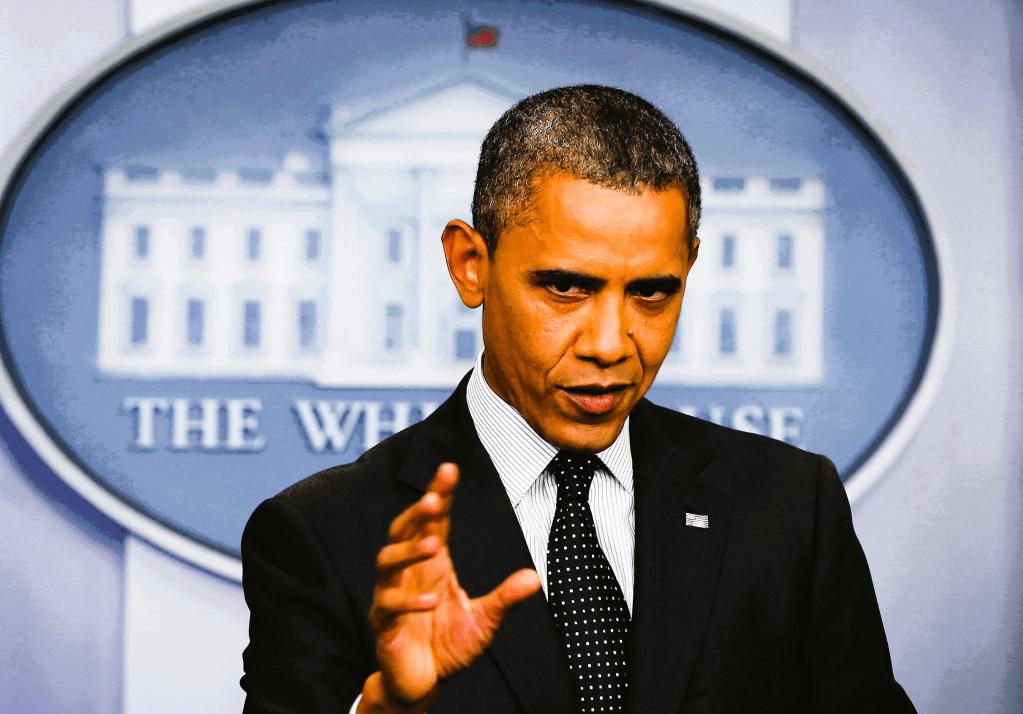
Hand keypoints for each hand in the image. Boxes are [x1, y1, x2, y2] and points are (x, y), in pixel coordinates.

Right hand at [359, 463, 540, 713]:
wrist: (424, 684)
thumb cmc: (449, 646)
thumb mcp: (485, 620)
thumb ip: (506, 598)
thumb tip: (535, 577)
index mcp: (432, 564)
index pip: (433, 521)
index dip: (439, 494)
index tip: (449, 469)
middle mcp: (408, 573)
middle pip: (402, 530)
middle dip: (416, 511)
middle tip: (435, 498)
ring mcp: (391, 596)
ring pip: (386, 562)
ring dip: (408, 551)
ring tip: (433, 545)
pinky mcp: (384, 624)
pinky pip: (388, 605)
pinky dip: (409, 601)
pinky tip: (432, 600)